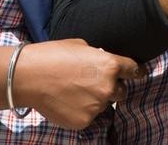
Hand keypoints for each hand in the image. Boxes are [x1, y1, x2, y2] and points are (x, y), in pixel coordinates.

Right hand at [12, 39, 141, 129]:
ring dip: (95, 99)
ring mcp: (97, 106)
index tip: (137, 74)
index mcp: (110, 65)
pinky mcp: (84, 121)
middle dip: (111, 87)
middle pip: (121, 91)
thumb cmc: (52, 55)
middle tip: (92, 83)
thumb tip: (101, 62)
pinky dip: (81, 111)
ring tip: (74, 91)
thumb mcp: (80, 46)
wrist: (29, 76)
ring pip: (103, 105)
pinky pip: (89, 116)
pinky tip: (67, 102)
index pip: (135, 70)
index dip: (136, 72)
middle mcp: (108, 87)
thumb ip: (97, 56)